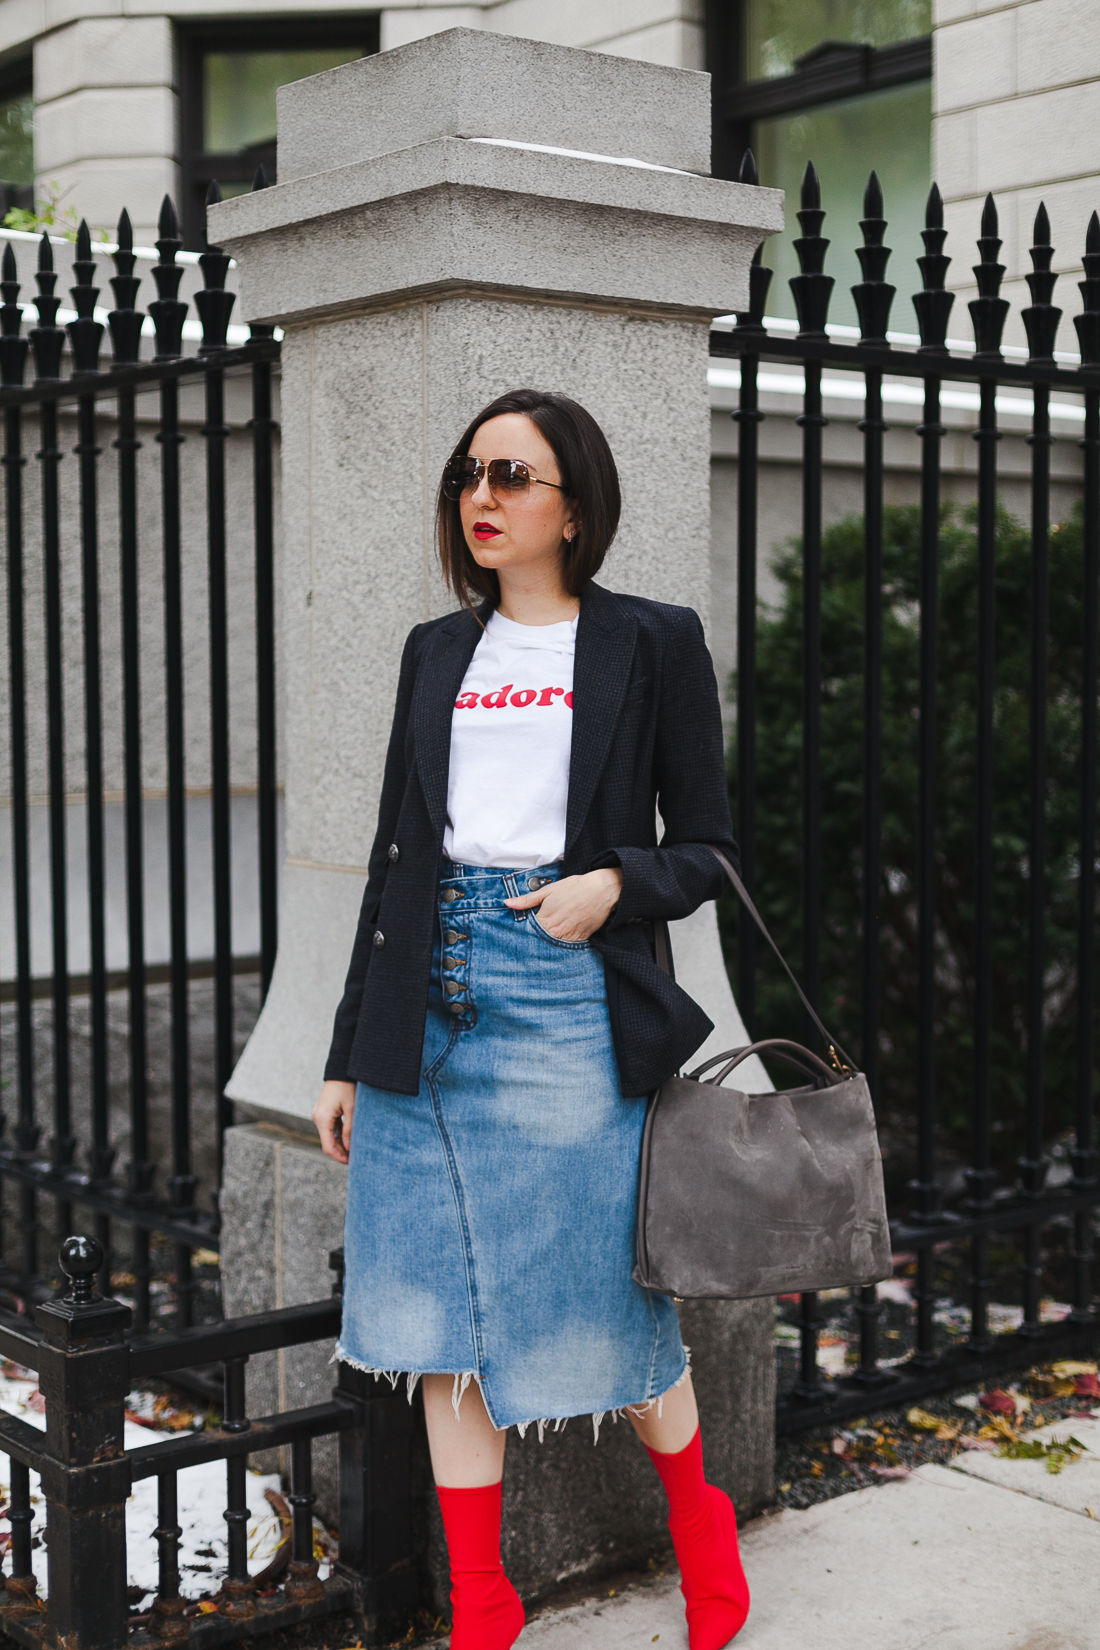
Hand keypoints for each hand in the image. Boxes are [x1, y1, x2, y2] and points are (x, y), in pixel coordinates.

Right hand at [313, 1080, 355, 1163]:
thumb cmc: (347, 1087)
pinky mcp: (324, 1111)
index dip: (338, 1156)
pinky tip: (350, 1140)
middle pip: (328, 1142)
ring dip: (340, 1144)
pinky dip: (339, 1135)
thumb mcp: (352, 1109)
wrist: (341, 1069)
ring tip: (355, 1151)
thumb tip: (350, 1148)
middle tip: (355, 1159)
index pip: (328, 1146)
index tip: (350, 1163)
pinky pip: (330, 1127)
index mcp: (322, 1119)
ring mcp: (320, 1114)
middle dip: (341, 1152)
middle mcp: (317, 1118)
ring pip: (329, 1135)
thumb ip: (350, 1129)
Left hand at [504, 867, 622, 941]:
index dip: (525, 930)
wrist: (602, 889)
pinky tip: (564, 933)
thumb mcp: (548, 890)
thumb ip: (527, 900)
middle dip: (537, 938)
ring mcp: (570, 937)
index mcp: (546, 919)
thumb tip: (507, 903)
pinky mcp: (582, 939)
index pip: (528, 932)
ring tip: (551, 933)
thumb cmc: (574, 887)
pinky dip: (564, 942)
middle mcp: (557, 932)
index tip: (524, 928)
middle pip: (540, 941)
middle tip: (537, 933)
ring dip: (550, 941)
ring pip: (554, 946)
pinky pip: (569, 946)